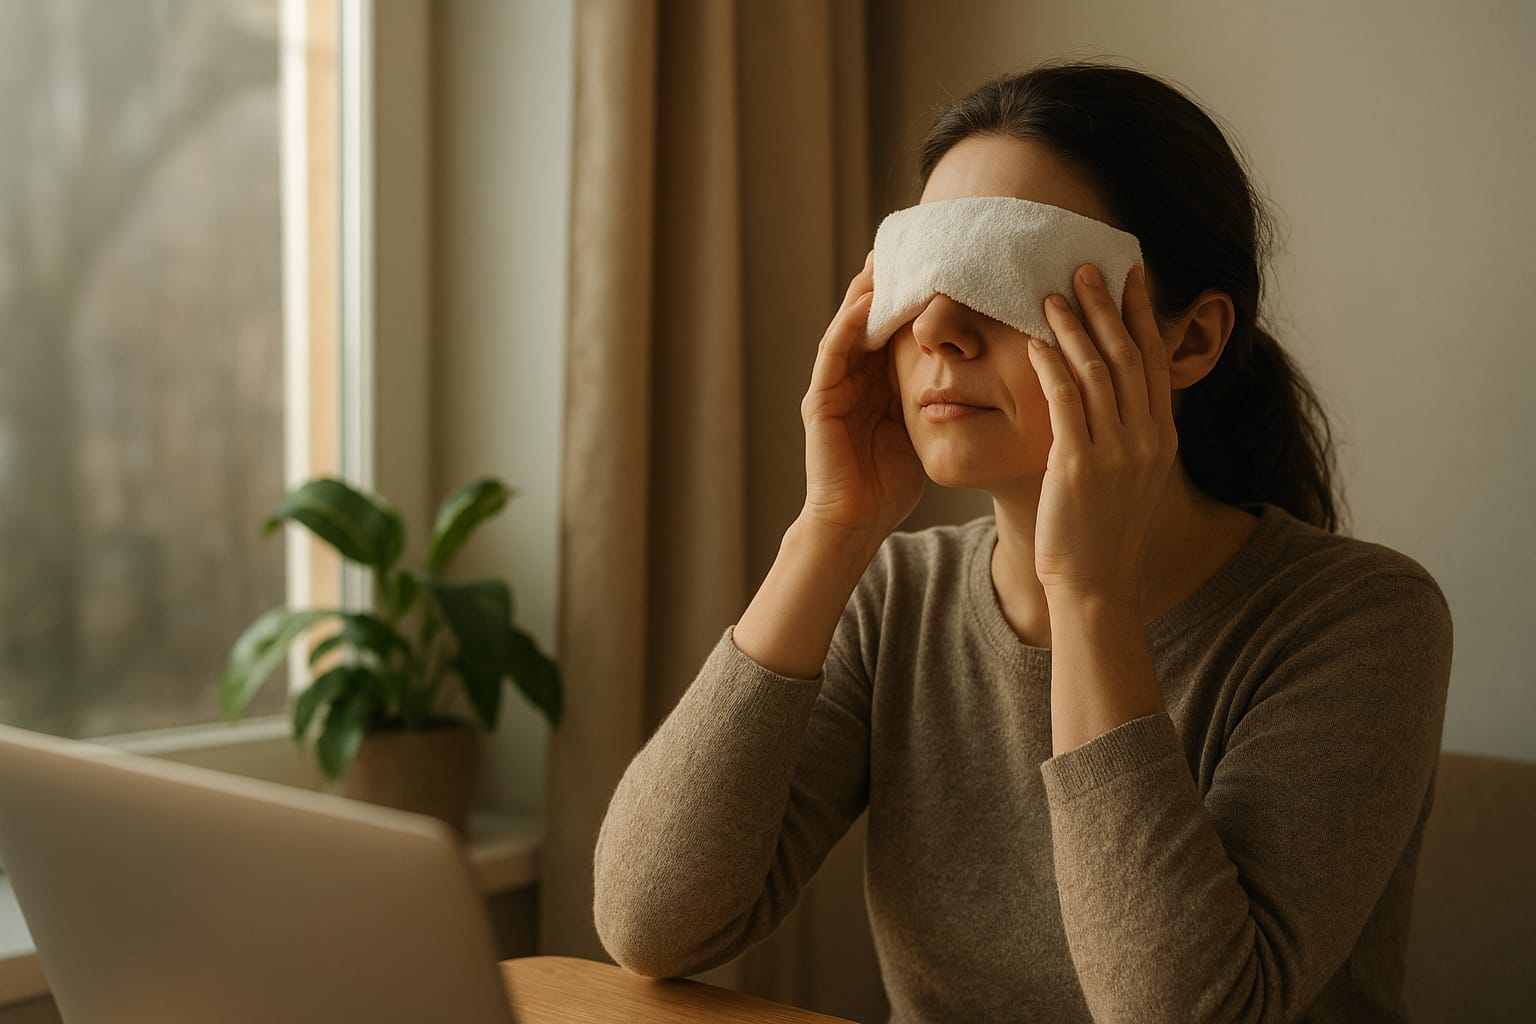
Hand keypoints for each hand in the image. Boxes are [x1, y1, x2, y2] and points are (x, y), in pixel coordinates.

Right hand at [799, 250, 925, 539]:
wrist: (855, 523)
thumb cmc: (891, 484)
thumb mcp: (924, 429)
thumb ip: (938, 399)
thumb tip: (982, 375)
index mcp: (877, 384)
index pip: (894, 330)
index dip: (911, 299)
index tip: (935, 267)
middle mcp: (852, 379)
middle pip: (869, 320)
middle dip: (885, 285)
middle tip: (906, 245)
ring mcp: (833, 388)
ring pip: (849, 328)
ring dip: (864, 294)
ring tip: (882, 260)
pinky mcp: (819, 402)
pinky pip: (834, 355)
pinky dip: (848, 327)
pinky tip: (866, 303)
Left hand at [1026, 263, 1177, 600]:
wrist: (1095, 583)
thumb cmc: (1103, 531)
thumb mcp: (1131, 477)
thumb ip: (1129, 433)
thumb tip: (1118, 392)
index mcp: (1162, 437)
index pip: (1153, 361)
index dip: (1140, 315)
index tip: (1130, 276)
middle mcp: (1146, 439)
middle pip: (1127, 355)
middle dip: (1107, 306)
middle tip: (1086, 267)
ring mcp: (1116, 452)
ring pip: (1096, 372)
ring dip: (1074, 328)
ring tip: (1052, 295)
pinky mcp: (1079, 466)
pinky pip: (1065, 403)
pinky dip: (1052, 367)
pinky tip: (1036, 342)